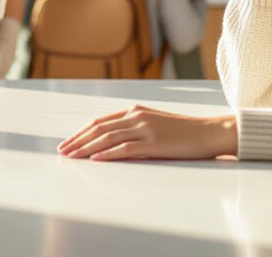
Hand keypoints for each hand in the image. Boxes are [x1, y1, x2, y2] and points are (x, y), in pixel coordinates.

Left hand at [57, 104, 237, 160]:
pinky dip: (108, 154)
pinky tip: (95, 160)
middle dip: (77, 140)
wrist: (209, 132)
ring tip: (72, 156)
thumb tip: (112, 142)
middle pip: (99, 128)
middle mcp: (137, 117)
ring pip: (108, 138)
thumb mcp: (156, 123)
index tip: (68, 142)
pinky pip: (126, 149)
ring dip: (86, 148)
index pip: (101, 121)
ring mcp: (145, 129)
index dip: (81, 132)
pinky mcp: (154, 144)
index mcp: (136, 111)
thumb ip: (135, 128)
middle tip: (62, 151)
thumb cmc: (184, 131)